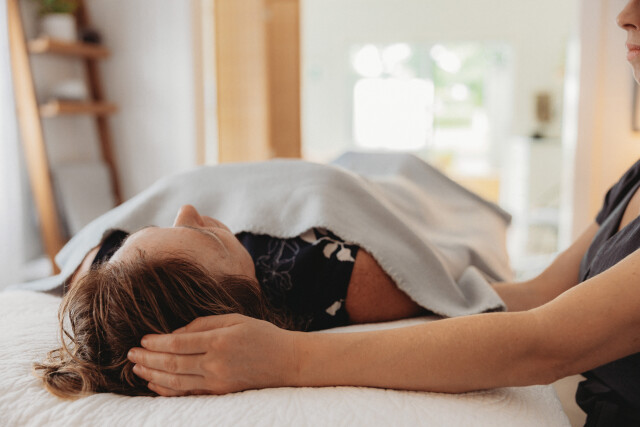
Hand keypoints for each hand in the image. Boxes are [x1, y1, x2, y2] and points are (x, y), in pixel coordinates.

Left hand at [127, 314, 298, 395]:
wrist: (287, 362)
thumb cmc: (262, 335)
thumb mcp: (235, 319)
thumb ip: (204, 323)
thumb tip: (176, 332)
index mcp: (219, 341)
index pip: (178, 342)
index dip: (156, 342)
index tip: (142, 338)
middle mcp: (215, 364)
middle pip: (172, 364)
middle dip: (148, 359)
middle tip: (130, 354)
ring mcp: (217, 382)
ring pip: (175, 382)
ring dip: (152, 375)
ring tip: (136, 368)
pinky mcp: (220, 393)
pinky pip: (187, 394)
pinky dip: (168, 390)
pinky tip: (155, 385)